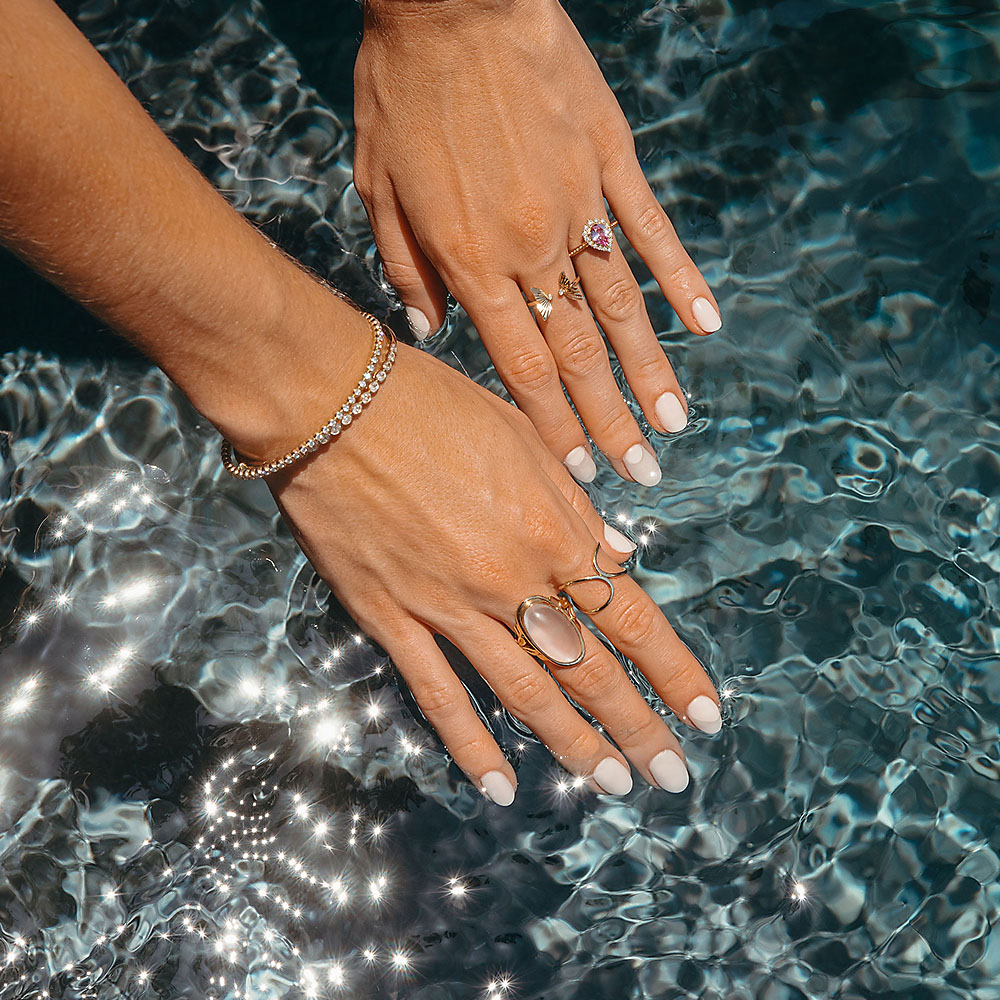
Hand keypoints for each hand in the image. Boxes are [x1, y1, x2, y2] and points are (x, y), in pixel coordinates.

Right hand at [267, 342, 721, 802]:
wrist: (331, 401)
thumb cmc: (431, 403)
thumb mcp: (521, 435)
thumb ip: (571, 503)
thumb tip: (615, 553)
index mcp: (551, 528)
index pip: (630, 616)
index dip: (674, 671)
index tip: (707, 714)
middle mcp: (511, 578)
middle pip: (589, 667)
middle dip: (637, 725)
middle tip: (670, 774)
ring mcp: (450, 605)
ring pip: (525, 692)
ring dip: (574, 744)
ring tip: (612, 785)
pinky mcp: (392, 618)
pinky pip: (438, 693)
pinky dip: (470, 745)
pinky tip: (499, 786)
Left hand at [354, 0, 721, 485]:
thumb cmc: (401, 90)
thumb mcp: (378, 187)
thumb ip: (406, 269)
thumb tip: (432, 332)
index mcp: (472, 260)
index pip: (521, 365)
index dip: (551, 422)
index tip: (579, 468)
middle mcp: (533, 245)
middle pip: (578, 353)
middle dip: (610, 421)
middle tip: (643, 474)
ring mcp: (581, 202)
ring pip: (621, 305)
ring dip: (651, 370)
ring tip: (675, 423)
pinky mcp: (612, 159)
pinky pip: (651, 229)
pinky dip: (679, 278)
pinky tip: (705, 323)